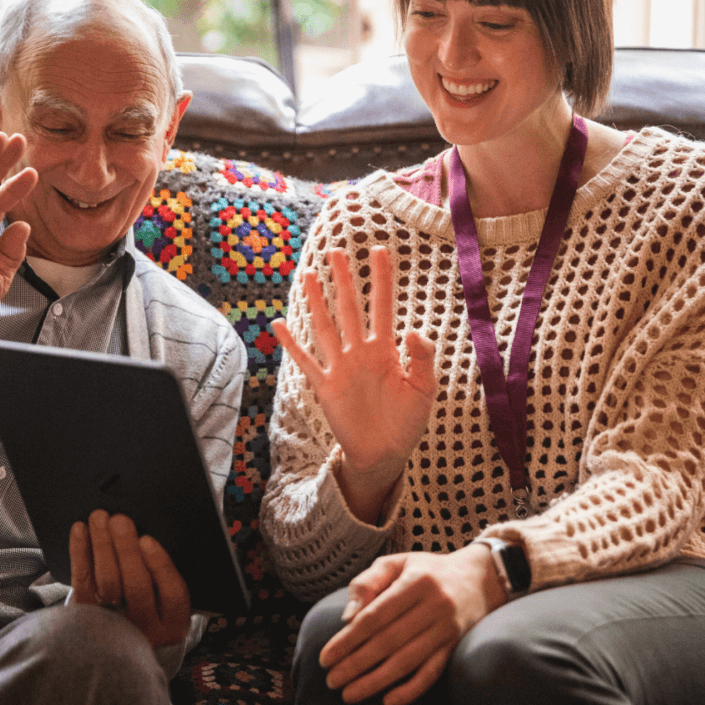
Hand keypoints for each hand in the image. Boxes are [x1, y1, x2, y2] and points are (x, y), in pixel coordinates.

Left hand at [68, 510, 190, 648]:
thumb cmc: (153, 606)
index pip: (173, 596)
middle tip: (120, 520)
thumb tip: (150, 535)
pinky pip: (82, 583)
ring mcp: (115, 627)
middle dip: (127, 549)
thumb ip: (166, 577)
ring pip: (108, 583)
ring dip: (103, 545)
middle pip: (137, 587)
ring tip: (100, 518)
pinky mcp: (85, 619)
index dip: (160, 566)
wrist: (118, 644)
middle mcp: (147, 630)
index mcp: (174, 624)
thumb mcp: (169, 600)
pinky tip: (81, 530)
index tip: (147, 539)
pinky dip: (80, 553)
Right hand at [271, 247, 436, 521]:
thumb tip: (415, 329)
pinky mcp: (326, 386)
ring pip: (325, 327)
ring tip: (307, 275)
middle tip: (336, 252)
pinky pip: (306, 361)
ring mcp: (341, 367)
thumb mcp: (424, 388)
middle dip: (343, 280)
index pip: (382, 307)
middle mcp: (360, 352)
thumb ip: (422, 358)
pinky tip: (280, 324)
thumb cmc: (407, 420)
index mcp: (386, 350)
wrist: (386, 453)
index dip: (381, 279)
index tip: (380, 251)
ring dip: (316, 302)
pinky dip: (292, 344)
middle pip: (350, 309)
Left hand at [319, 545, 505, 704]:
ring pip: (407, 661)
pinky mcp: (455, 647)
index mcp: (415, 581)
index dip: (348, 639)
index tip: (326, 657)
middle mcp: (434, 605)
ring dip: (375, 681)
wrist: (479, 579)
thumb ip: (367, 583)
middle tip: (331, 681)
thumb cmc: (426, 570)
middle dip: (356, 664)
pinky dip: (411, 690)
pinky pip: (432, 673)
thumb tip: (347, 617)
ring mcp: (447, 629)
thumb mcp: (396, 563)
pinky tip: (387, 701)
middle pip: (388, 641)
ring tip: (349, 694)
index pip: (376, 616)